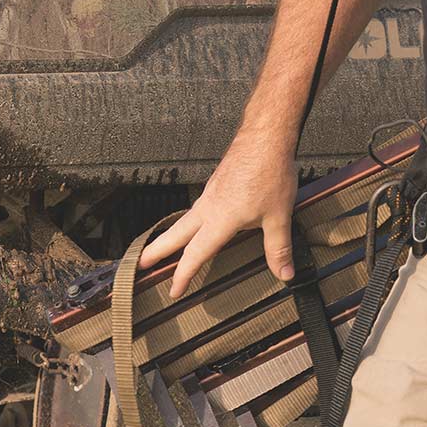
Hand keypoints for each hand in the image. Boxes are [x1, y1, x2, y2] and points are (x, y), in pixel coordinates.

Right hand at [138, 130, 298, 299]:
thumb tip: (285, 274)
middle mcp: (209, 206)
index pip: (195, 254)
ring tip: (166, 245)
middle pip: (176, 233)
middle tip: (140, 264)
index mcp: (219, 219)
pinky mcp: (218, 181)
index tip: (173, 291)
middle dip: (157, 250)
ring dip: (172, 234)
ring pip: (185, 218)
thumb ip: (278, 247)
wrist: (265, 135)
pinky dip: (191, 218)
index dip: (183, 275)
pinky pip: (198, 206)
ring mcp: (211, 192)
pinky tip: (200, 219)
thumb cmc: (270, 172)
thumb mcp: (279, 216)